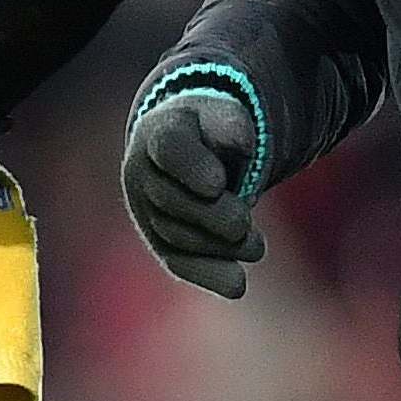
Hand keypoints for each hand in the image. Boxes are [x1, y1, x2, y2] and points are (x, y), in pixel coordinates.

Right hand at [122, 69, 269, 298]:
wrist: (190, 145)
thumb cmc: (212, 128)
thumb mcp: (224, 114)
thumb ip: (232, 125)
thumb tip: (245, 146)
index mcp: (159, 133)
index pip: (170, 148)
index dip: (191, 167)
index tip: (216, 183)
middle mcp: (143, 174)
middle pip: (172, 200)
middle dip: (212, 216)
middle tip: (243, 223)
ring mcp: (146, 211)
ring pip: (177, 235)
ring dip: (218, 247)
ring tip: (257, 248)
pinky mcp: (160, 240)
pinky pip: (178, 262)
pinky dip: (208, 275)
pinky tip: (236, 286)